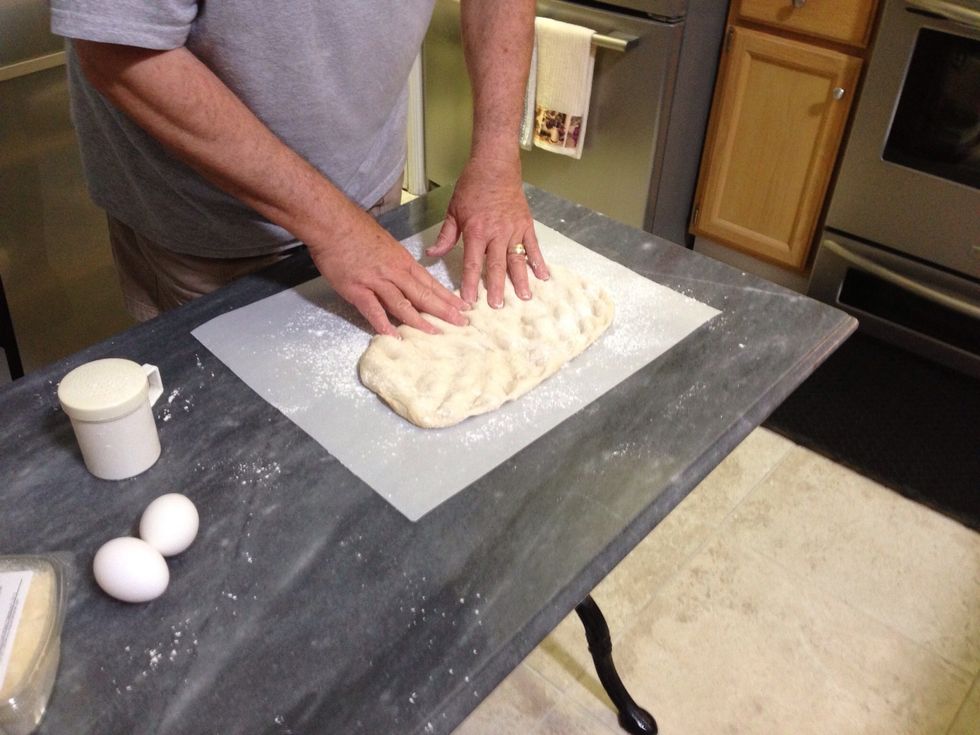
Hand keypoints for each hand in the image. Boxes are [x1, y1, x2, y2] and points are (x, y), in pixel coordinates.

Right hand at [308, 210, 469, 336]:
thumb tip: (404, 275)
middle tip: (461, 323)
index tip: (461, 307)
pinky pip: (372, 310)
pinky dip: (383, 324)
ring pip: (402, 304)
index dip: (446, 297)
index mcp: (402, 260)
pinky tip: (394, 335)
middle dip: (444, 310)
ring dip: (420, 320)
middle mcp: (394, 272)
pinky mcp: (356, 289)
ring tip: (435, 333)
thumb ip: (396, 261)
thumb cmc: (356, 228)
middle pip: (423, 295)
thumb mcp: (385, 243)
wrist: (332, 222)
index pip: (430, 282)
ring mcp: (375, 281)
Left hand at [426, 157, 549, 307]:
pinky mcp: (526, 225)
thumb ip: (446, 236)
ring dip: (520, 280)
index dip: (470, 283)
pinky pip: (533, 247)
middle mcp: (496, 234)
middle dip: (496, 288)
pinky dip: (539, 262)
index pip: (472, 263)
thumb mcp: (454, 210)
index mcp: (476, 231)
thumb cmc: (472, 187)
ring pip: (517, 259)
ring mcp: (513, 230)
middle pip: (496, 266)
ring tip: (523, 297)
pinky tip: (543, 277)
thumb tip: (432, 255)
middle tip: (497, 306)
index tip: (469, 301)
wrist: (495, 166)